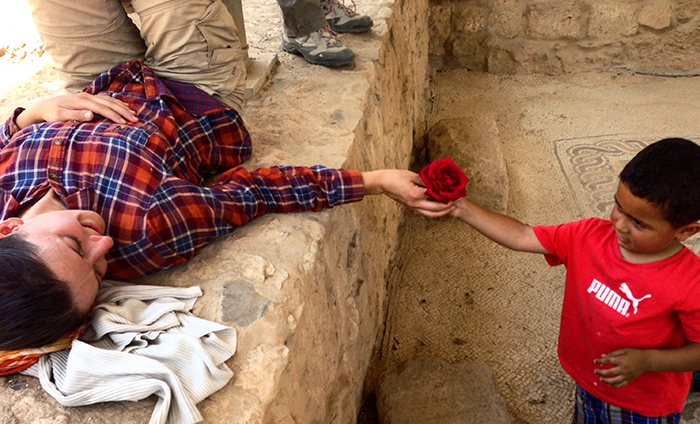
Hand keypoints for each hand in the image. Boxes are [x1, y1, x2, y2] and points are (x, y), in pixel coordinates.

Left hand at [16, 92, 137, 128]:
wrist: (45, 106)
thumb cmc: (52, 114)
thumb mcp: (60, 116)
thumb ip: (75, 115)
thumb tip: (91, 114)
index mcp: (81, 101)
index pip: (102, 108)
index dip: (114, 115)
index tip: (124, 123)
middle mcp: (87, 96)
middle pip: (109, 103)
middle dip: (123, 111)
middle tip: (135, 119)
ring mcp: (89, 96)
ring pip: (110, 100)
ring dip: (123, 107)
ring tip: (134, 114)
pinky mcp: (89, 98)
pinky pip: (107, 99)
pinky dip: (117, 103)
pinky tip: (124, 107)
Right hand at [361, 169, 455, 217]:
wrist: (383, 183)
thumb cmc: (395, 177)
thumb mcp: (413, 175)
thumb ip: (426, 181)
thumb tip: (438, 183)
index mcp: (415, 194)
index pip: (434, 197)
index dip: (445, 196)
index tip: (453, 193)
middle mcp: (414, 203)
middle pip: (435, 209)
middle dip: (446, 208)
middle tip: (455, 203)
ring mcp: (412, 206)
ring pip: (430, 214)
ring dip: (441, 213)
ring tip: (449, 208)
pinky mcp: (411, 207)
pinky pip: (424, 212)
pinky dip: (433, 211)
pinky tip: (439, 207)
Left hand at [594, 348, 650, 387]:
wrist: (646, 361)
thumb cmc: (633, 354)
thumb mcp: (623, 350)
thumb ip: (612, 353)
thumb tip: (602, 356)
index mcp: (621, 360)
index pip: (608, 361)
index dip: (600, 361)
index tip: (594, 361)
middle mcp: (624, 369)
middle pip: (610, 372)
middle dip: (601, 372)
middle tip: (595, 371)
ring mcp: (627, 375)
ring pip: (615, 381)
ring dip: (606, 380)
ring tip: (601, 378)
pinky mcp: (630, 379)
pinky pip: (621, 385)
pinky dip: (615, 386)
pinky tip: (609, 384)